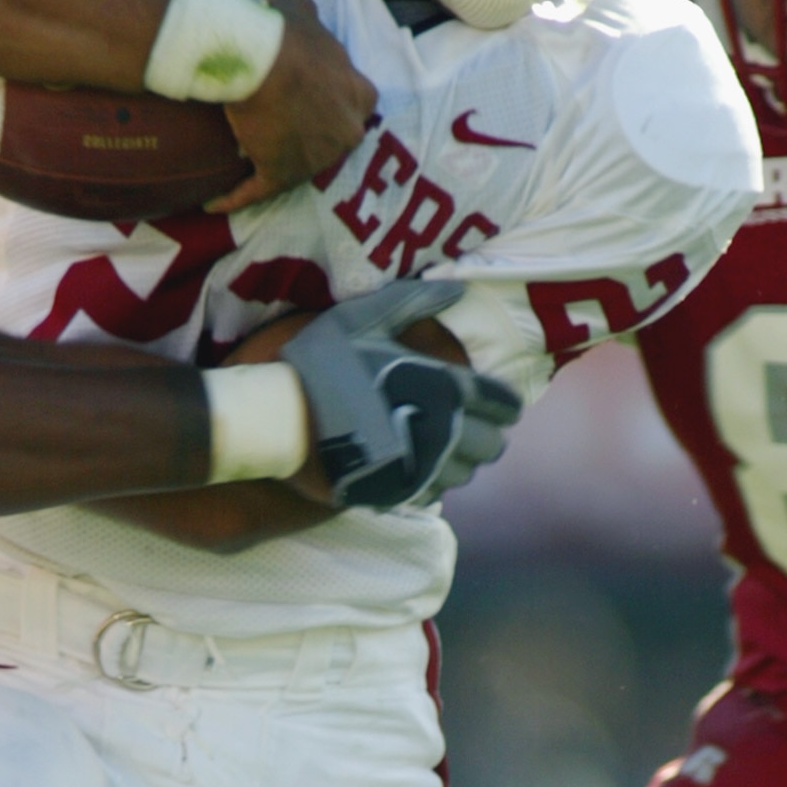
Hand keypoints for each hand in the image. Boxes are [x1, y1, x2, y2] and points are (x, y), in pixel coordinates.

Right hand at [212, 0, 376, 213]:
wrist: (263, 61)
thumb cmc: (284, 32)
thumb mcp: (297, 3)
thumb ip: (300, 2)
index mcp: (358, 92)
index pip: (360, 101)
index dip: (339, 98)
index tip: (318, 93)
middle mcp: (345, 131)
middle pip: (336, 138)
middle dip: (316, 134)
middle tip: (282, 126)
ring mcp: (315, 157)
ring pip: (297, 165)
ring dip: (276, 163)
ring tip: (247, 158)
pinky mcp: (282, 174)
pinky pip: (256, 191)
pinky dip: (234, 196)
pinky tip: (213, 202)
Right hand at [270, 280, 521, 510]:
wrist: (281, 418)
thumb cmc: (323, 362)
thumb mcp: (366, 317)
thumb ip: (415, 302)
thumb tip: (458, 290)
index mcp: (444, 388)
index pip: (500, 404)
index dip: (504, 405)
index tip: (502, 406)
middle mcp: (443, 432)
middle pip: (490, 446)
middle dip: (487, 436)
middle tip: (473, 429)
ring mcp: (420, 467)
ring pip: (464, 475)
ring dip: (460, 463)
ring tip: (445, 451)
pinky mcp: (396, 493)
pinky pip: (432, 496)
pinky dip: (431, 484)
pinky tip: (417, 470)